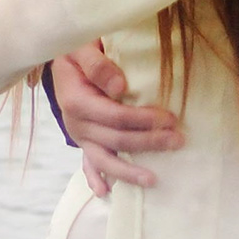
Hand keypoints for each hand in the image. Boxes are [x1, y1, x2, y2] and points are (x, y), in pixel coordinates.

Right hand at [50, 42, 180, 196]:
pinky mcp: (82, 139)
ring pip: (104, 159)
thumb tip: (120, 88)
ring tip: (153, 180)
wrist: (60, 55)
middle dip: (148, 142)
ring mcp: (79, 134)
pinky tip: (105, 193)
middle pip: (116, 140)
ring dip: (129, 171)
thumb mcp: (82, 46)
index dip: (143, 120)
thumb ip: (98, 64)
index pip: (115, 116)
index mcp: (77, 101)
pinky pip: (87, 163)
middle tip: (177, 141)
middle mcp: (76, 123)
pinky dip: (95, 178)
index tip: (170, 118)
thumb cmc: (77, 47)